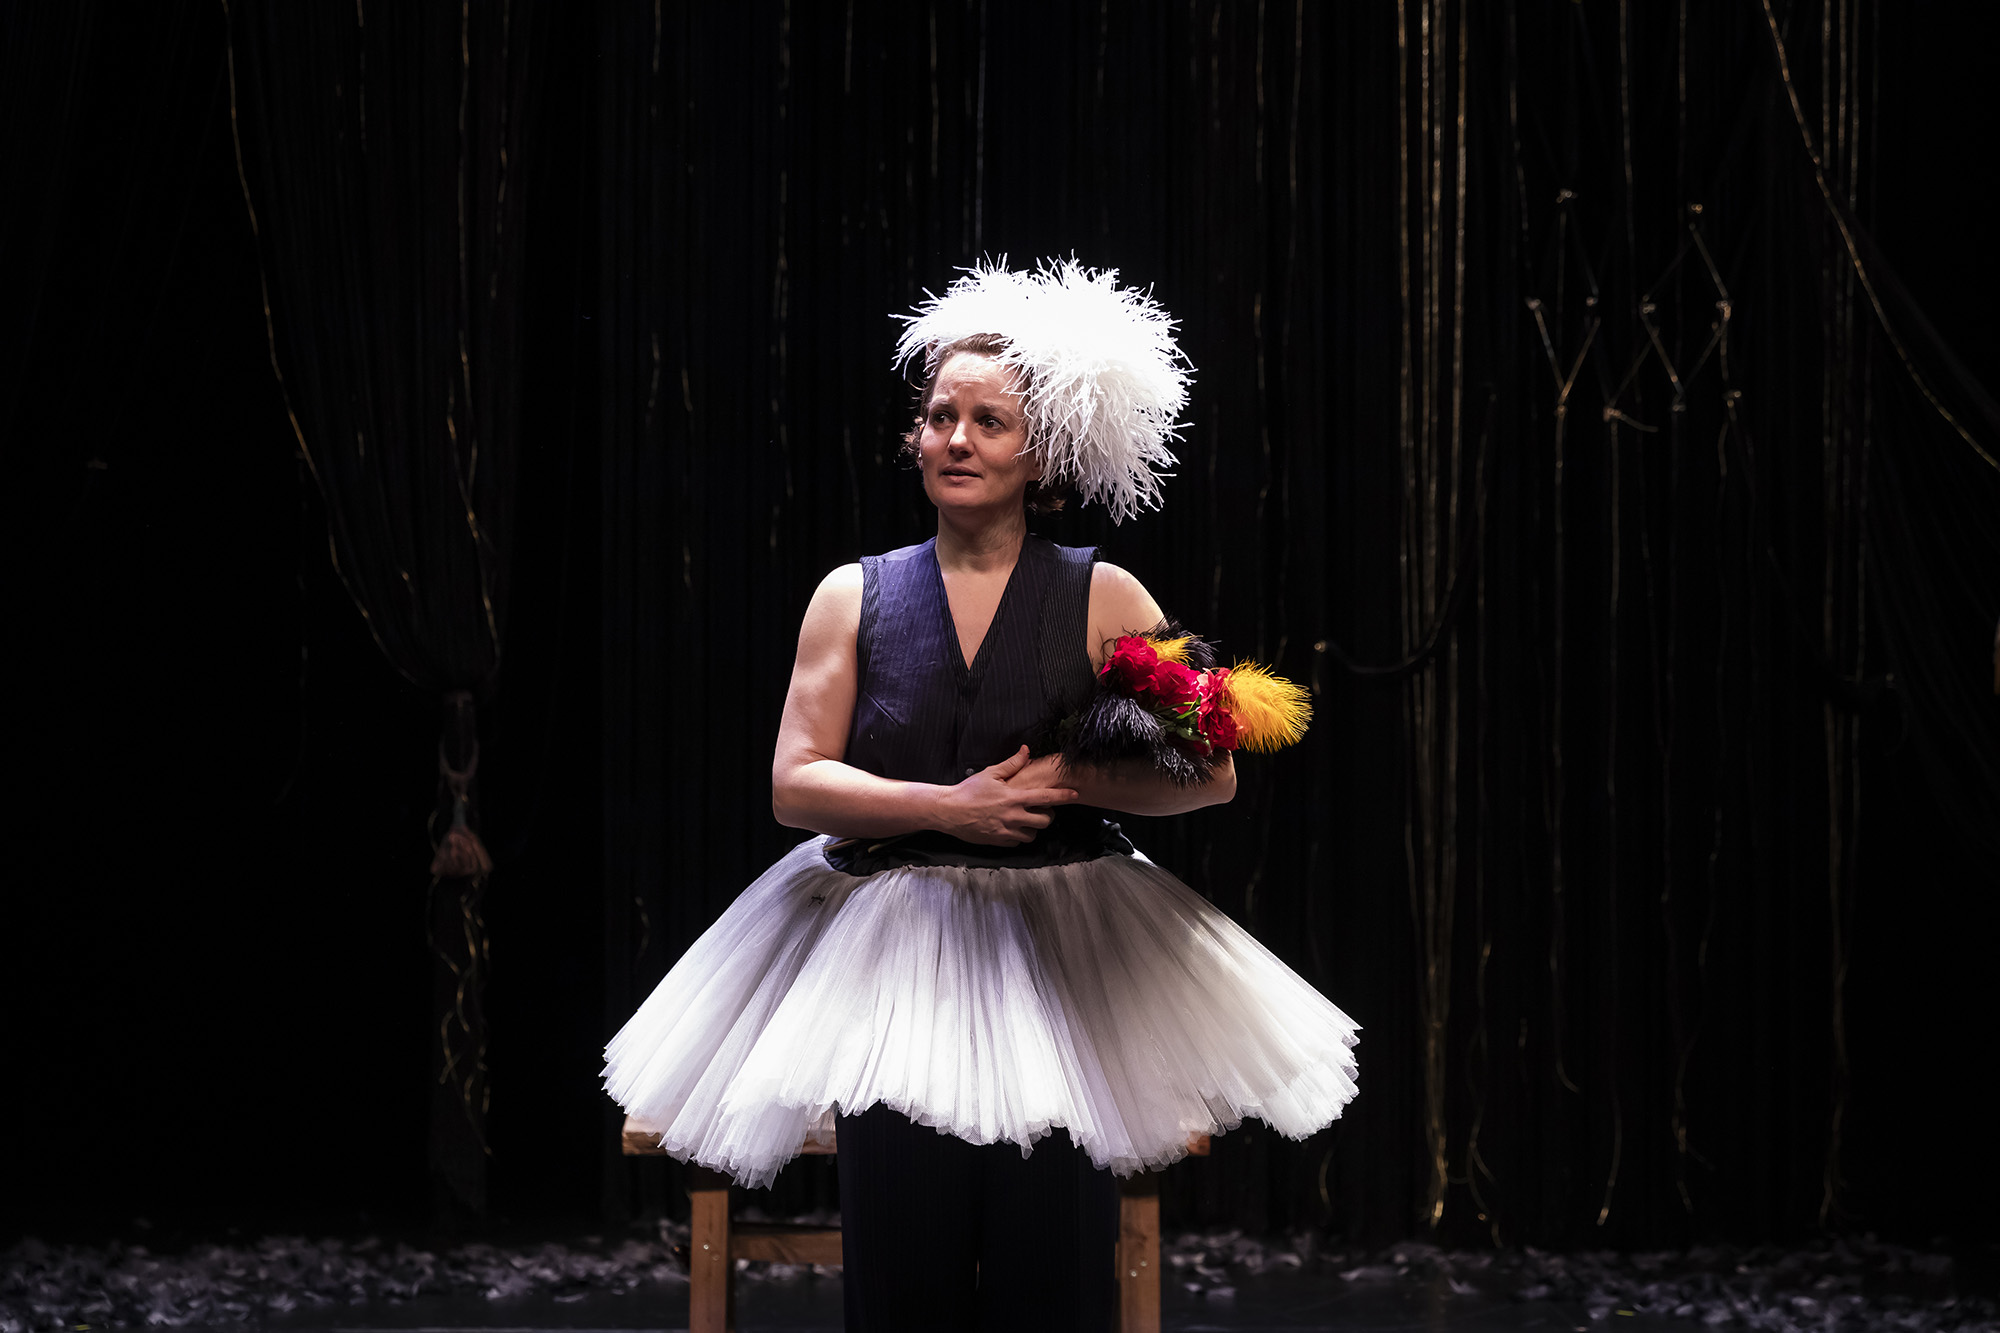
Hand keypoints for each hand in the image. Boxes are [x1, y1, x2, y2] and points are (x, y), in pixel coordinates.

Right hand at [934, 746, 1078, 844]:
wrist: (949, 811)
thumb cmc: (969, 791)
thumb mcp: (990, 773)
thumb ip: (1012, 764)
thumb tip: (1026, 751)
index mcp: (1014, 798)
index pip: (1046, 797)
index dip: (1063, 795)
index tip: (1074, 794)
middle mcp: (1013, 817)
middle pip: (1045, 820)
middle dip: (1047, 814)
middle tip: (1040, 808)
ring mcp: (1006, 831)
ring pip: (1032, 834)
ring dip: (1033, 827)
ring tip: (1025, 818)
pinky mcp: (999, 841)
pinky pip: (1017, 842)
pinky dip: (1018, 835)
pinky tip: (1011, 827)